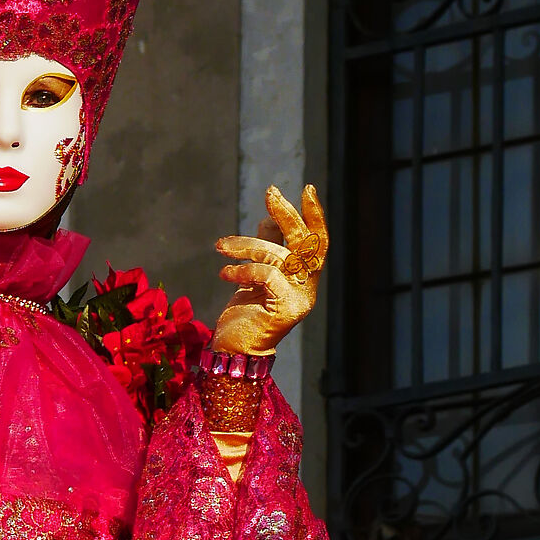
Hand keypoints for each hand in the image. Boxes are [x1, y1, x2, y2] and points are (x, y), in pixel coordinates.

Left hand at [211, 183, 327, 355]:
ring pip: (278, 255)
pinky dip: (243, 268)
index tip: (307, 189)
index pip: (317, 242)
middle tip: (271, 192)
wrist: (233, 350)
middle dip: (287, 214)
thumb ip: (265, 248)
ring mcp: (300, 299)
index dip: (315, 216)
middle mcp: (307, 287)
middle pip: (305, 242)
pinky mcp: (286, 309)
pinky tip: (224, 272)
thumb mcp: (253, 274)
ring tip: (222, 246)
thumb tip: (268, 217)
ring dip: (246, 245)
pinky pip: (266, 274)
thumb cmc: (244, 313)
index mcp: (304, 278)